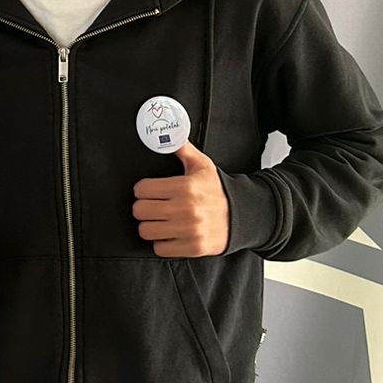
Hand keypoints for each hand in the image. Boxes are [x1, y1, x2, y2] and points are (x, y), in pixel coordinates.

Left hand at [133, 142, 227, 256]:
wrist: (243, 215)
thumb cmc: (218, 190)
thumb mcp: (202, 165)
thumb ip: (182, 148)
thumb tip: (169, 134)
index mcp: (185, 186)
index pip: (141, 189)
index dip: (143, 190)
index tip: (150, 192)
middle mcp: (185, 208)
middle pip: (139, 210)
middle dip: (143, 208)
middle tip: (153, 207)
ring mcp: (189, 230)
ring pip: (145, 230)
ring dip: (150, 226)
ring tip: (161, 221)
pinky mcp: (192, 247)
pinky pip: (159, 248)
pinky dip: (162, 243)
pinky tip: (171, 234)